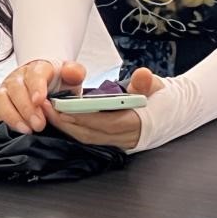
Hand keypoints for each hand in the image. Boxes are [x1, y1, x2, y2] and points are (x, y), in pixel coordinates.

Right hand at [0, 60, 85, 132]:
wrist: (48, 88)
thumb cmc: (57, 84)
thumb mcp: (71, 78)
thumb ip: (74, 73)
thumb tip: (72, 72)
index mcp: (37, 68)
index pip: (35, 74)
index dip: (36, 87)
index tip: (40, 101)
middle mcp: (18, 77)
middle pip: (15, 88)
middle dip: (26, 108)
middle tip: (39, 124)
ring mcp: (6, 90)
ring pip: (0, 99)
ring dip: (11, 116)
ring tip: (26, 130)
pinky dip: (0, 121)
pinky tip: (14, 130)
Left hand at [41, 68, 165, 150]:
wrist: (172, 114)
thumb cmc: (161, 98)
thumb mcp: (156, 86)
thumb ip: (145, 82)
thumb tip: (142, 74)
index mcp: (137, 124)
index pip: (104, 123)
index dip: (81, 117)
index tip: (61, 107)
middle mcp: (127, 138)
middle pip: (90, 134)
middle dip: (65, 122)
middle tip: (44, 107)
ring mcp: (120, 143)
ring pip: (87, 138)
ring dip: (65, 127)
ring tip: (46, 112)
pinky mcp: (113, 143)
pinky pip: (89, 139)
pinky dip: (73, 131)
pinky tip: (59, 120)